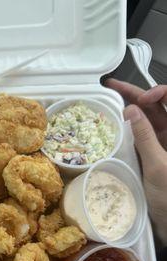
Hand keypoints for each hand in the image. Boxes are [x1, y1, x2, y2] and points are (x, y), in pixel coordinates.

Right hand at [106, 79, 166, 243]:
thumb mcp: (158, 165)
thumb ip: (145, 137)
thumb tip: (131, 110)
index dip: (157, 93)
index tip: (139, 99)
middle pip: (156, 106)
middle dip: (135, 94)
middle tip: (110, 87)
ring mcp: (161, 144)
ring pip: (146, 119)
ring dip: (129, 109)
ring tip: (108, 100)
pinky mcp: (150, 154)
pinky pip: (139, 136)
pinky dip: (127, 129)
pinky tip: (114, 124)